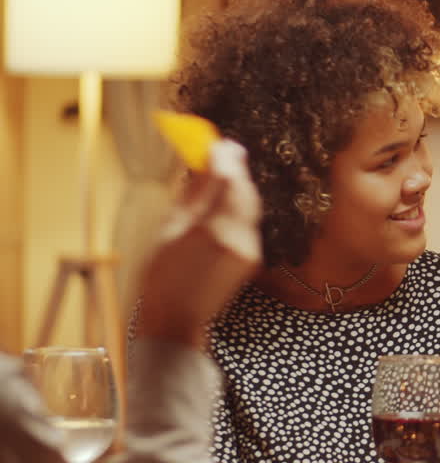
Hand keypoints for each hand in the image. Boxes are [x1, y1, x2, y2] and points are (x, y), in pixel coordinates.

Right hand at [136, 140, 262, 345]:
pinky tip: (224, 204)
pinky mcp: (253, 258)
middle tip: (223, 151)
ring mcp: (249, 250)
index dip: (225, 158)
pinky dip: (239, 207)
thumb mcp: (168, 230)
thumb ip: (192, 195)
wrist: (177, 320)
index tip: (219, 142)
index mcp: (210, 229)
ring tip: (221, 173)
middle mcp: (237, 238)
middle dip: (235, 169)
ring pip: (250, 206)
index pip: (228, 182)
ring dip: (238, 187)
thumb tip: (203, 165)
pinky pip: (250, 223)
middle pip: (245, 191)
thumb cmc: (161, 277)